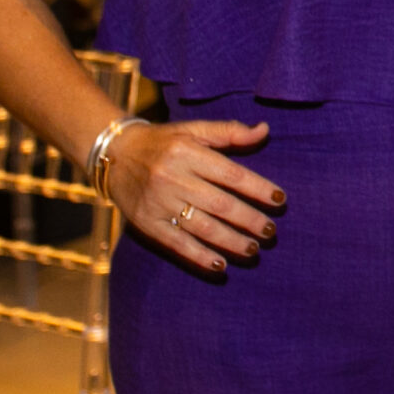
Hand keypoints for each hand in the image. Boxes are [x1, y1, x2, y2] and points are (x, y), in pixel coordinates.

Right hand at [107, 118, 282, 272]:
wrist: (114, 155)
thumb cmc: (163, 142)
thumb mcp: (193, 129)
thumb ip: (229, 132)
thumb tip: (264, 130)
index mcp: (188, 153)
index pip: (232, 175)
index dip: (258, 188)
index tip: (280, 199)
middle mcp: (172, 178)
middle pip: (220, 204)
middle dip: (249, 220)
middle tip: (270, 231)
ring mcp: (158, 203)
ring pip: (202, 227)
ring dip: (231, 242)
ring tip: (253, 249)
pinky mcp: (146, 223)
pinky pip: (177, 244)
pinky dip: (199, 256)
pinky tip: (220, 265)